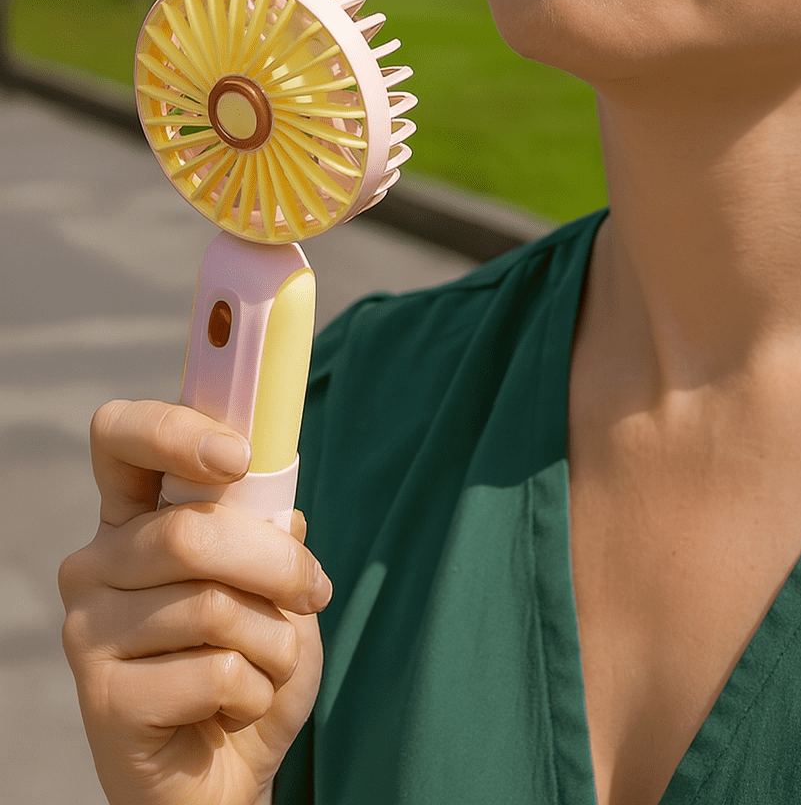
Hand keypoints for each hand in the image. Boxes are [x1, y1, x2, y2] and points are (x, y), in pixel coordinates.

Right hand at [59, 399, 330, 804]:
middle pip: (191, 533)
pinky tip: (235, 708)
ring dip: (273, 641)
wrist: (223, 778)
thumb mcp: (276, 589)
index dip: (173, 431)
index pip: (118, 436)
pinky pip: (214, 671)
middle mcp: (95, 565)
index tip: (238, 457)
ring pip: (213, 606)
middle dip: (277, 566)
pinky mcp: (101, 698)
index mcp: (132, 519)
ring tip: (266, 666)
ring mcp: (88, 631)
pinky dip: (255, 691)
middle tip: (313, 593)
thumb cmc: (248, 668)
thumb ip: (270, 536)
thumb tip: (283, 513)